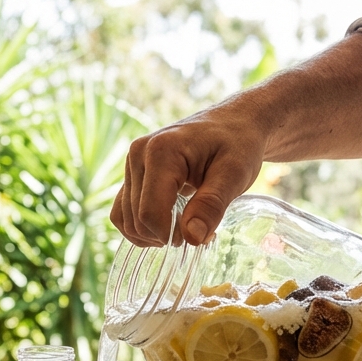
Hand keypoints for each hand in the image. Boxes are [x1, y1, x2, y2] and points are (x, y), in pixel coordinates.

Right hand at [110, 104, 267, 246]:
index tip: (200, 234)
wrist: (234, 123)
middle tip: (199, 230)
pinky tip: (169, 225)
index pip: (149, 213)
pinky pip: (123, 212)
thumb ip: (212, 205)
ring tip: (185, 227)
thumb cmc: (238, 143)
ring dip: (152, 235)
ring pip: (125, 219)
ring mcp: (132, 163)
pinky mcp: (133, 173)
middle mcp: (138, 154)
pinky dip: (141, 228)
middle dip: (165, 236)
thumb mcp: (235, 174)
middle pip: (137, 219)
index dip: (171, 236)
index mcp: (161, 151)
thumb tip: (191, 238)